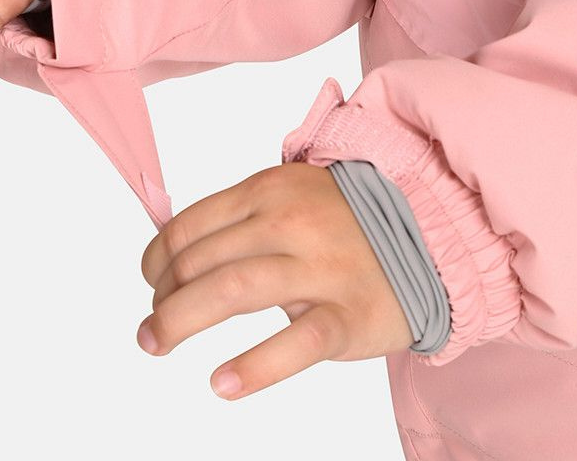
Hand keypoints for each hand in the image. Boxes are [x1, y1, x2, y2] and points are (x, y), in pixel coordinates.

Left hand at [137, 162, 413, 399]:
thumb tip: (173, 252)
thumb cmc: (342, 221)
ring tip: (158, 345)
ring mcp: (319, 268)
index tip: (151, 285)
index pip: (188, 228)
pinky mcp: (347, 314)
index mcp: (265, 192)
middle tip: (150, 331)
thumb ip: (238, 219)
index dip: (156, 262)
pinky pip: (296, 342)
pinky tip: (223, 384)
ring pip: (233, 291)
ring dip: (181, 321)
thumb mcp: (286, 196)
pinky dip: (255, 366)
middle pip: (201, 262)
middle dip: (162, 300)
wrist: (426, 233)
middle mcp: (287, 223)